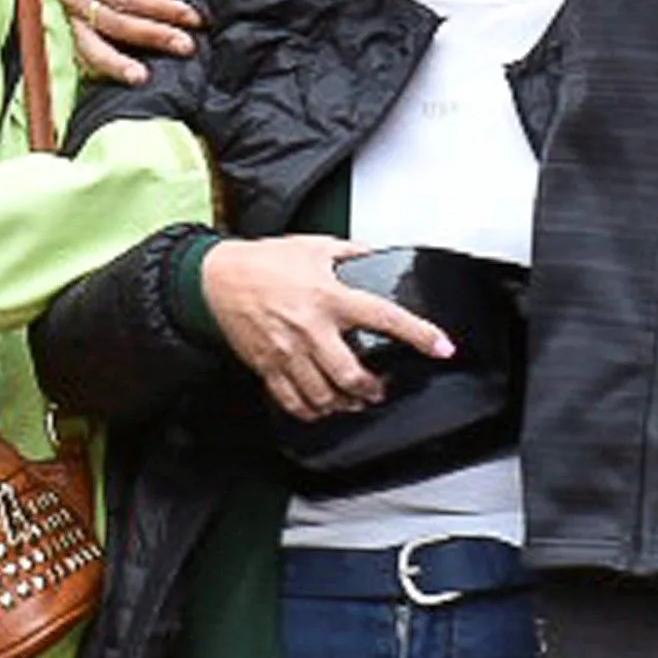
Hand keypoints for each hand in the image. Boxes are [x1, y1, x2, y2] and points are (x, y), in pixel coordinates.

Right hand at [59, 0, 194, 85]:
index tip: (193, 17)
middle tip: (187, 45)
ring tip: (144, 79)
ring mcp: (73, 10)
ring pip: (91, 46)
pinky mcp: (81, 24)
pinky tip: (131, 77)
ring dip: (119, 64)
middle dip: (151, 35)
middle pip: (111, 22)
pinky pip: (89, 52)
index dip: (159, 9)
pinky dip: (109, 66)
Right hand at [199, 235, 457, 420]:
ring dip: (344, 403)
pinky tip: (320, 407)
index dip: (419, 334)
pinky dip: (311, 410)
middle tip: (378, 389)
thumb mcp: (314, 246)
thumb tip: (375, 254)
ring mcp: (288, 352)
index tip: (442, 347)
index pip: (385, 317)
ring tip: (352, 400)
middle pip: (352, 375)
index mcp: (329, 297)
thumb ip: (351, 252)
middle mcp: (311, 329)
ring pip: (324, 395)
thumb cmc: (263, 262)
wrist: (216, 277)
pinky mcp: (268, 366)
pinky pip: (293, 401)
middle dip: (371, 389)